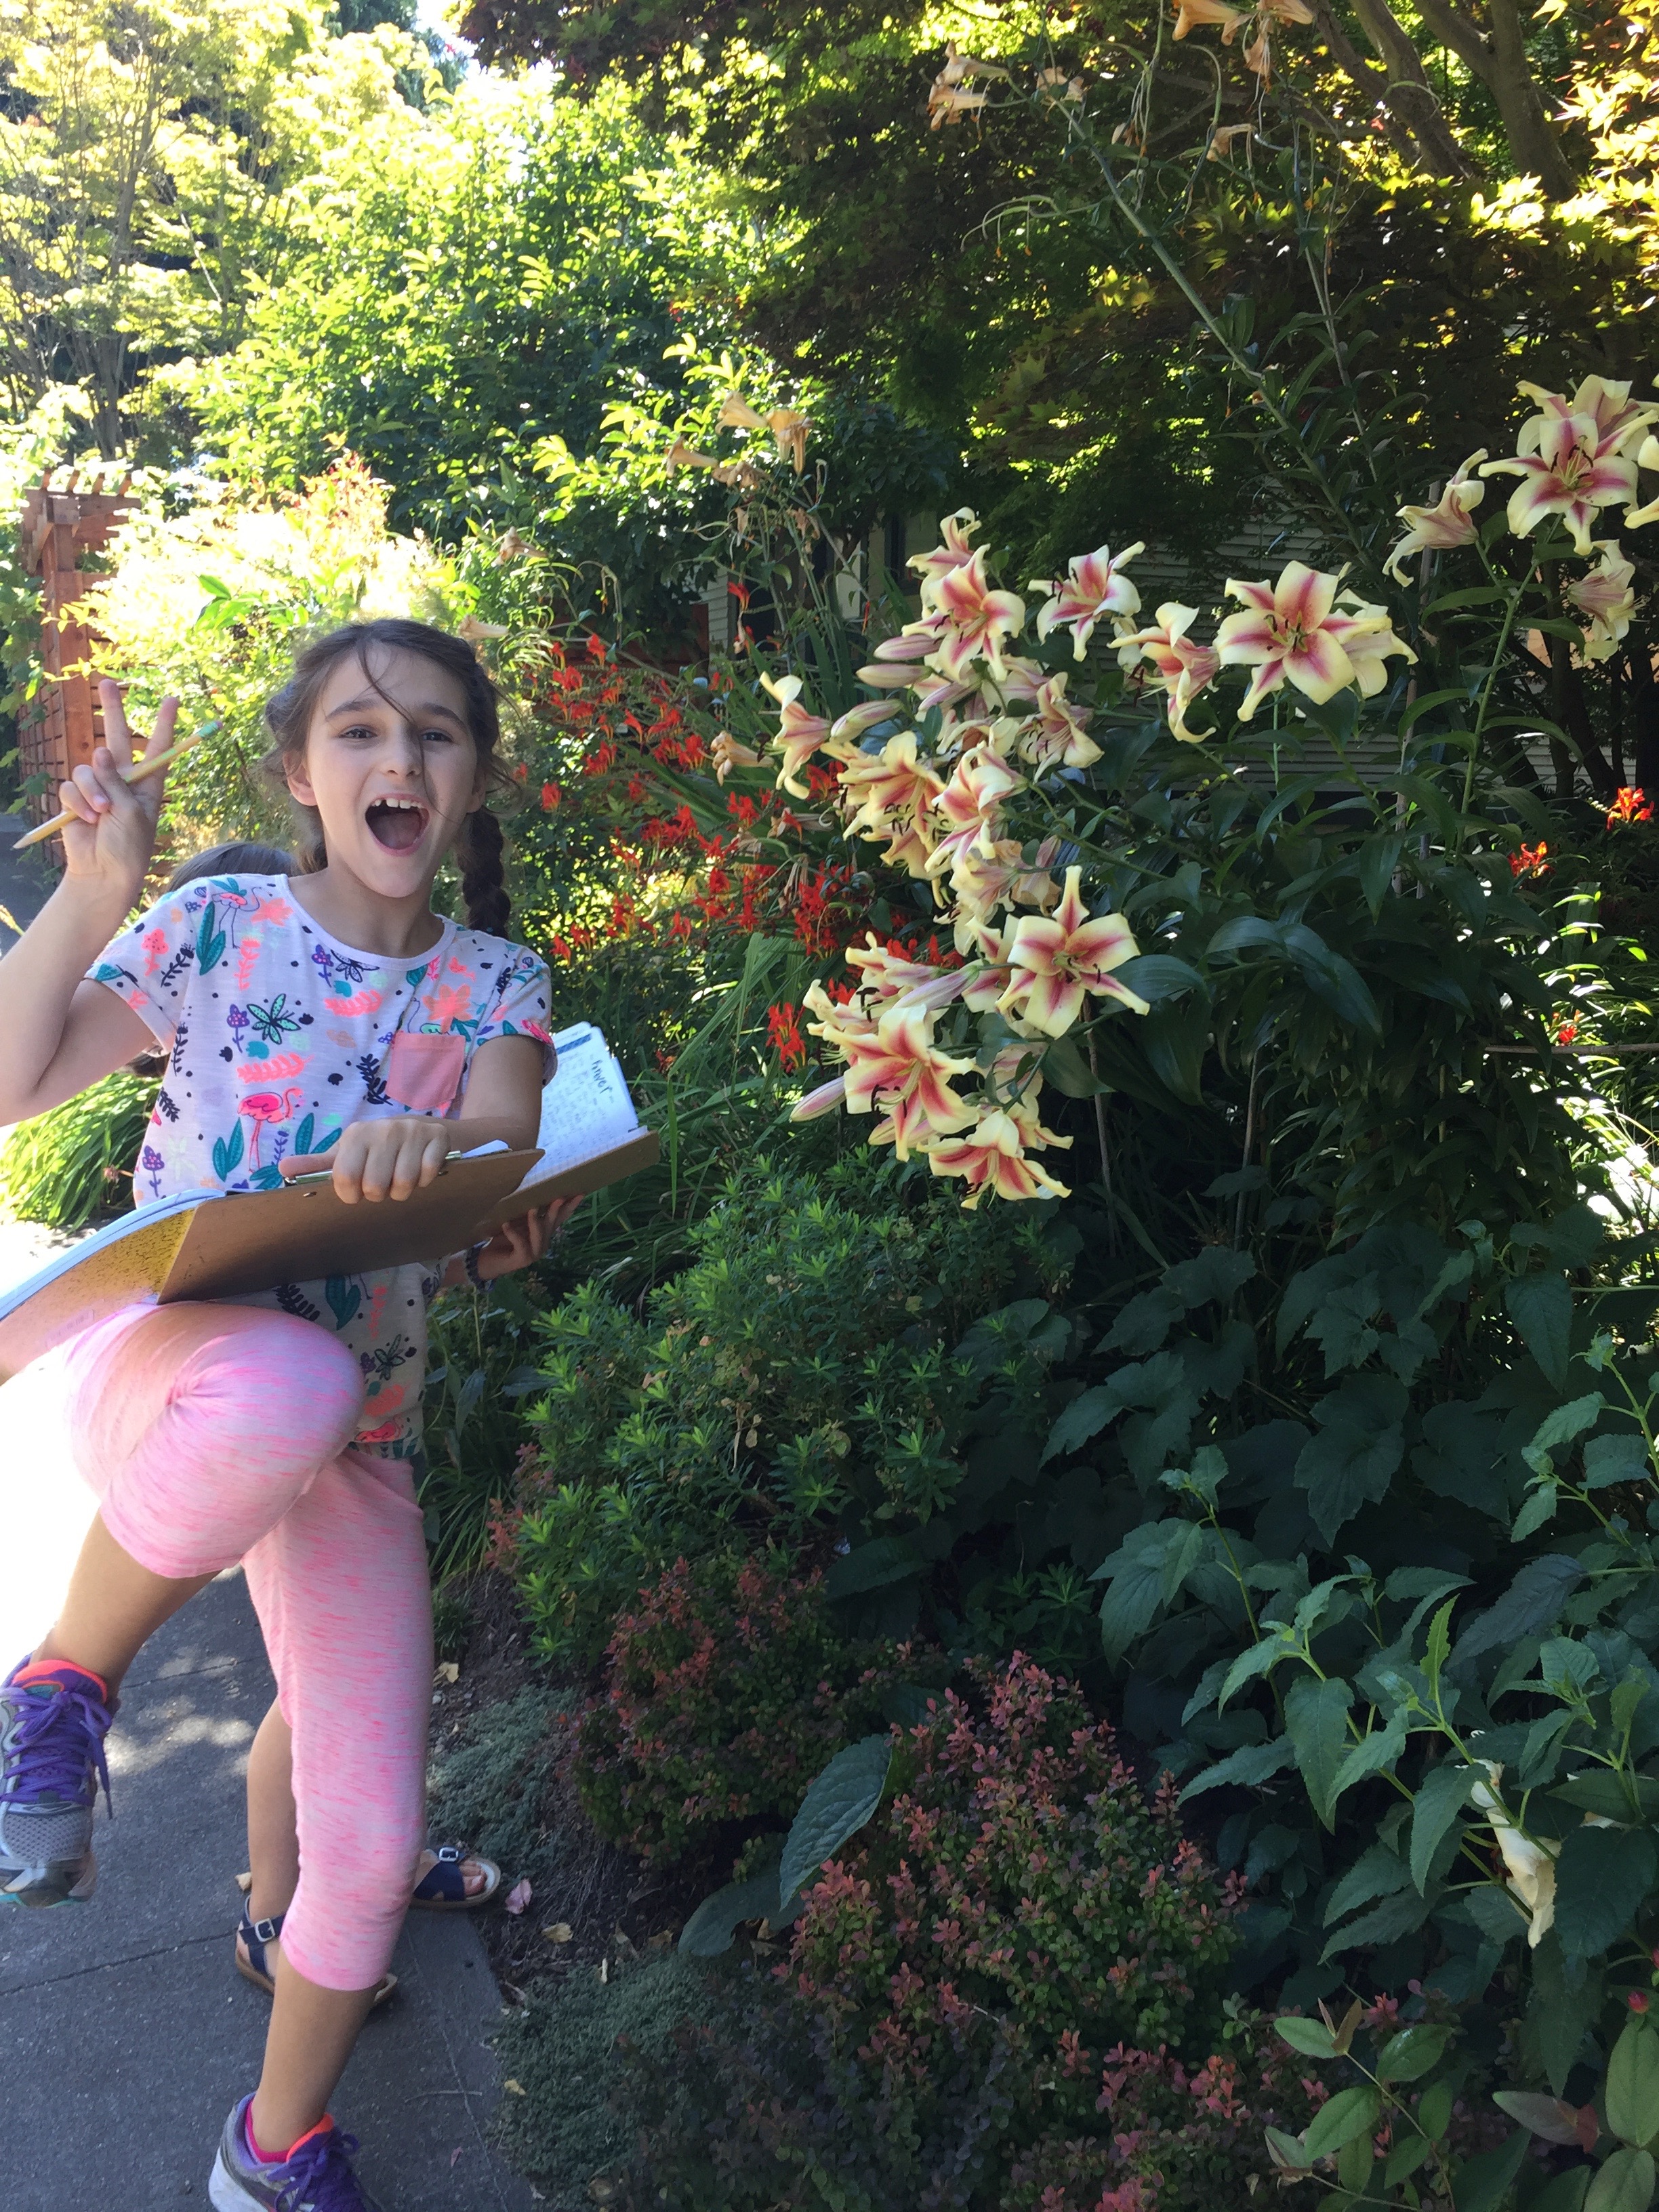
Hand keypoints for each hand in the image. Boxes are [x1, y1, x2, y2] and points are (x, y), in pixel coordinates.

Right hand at [59, 682, 177, 898]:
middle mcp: (122, 780)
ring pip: (87, 768)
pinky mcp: (75, 798)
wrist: (102, 872)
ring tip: (101, 814)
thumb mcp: (131, 812)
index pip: (157, 749)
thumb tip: (98, 752)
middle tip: (107, 683)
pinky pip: (71, 786)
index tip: (171, 700)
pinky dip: (78, 802)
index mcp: (147, 785)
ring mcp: (97, 787)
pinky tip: (86, 819)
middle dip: (111, 710)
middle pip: (115, 738)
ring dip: (93, 791)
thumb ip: (116, 781)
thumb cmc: (128, 847)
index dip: (164, 725)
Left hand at [281, 1116, 450, 1203]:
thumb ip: (316, 1165)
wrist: (419, 1129)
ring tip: (399, 1181)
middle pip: (375, 1186)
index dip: (351, 1194)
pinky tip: (420, 1172)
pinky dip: (424, 1181)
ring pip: (404, 1184)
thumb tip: (282, 1170)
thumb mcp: (345, 1153)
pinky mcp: (436, 1137)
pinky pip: (427, 1175)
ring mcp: (412, 1132)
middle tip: (381, 1186)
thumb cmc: (375, 1148)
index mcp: (356, 1135)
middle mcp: (383, 1129)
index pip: (346, 1177)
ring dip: (402, 1192)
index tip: (356, 1193)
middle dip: (378, 1195)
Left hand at [467, 1194, 582, 1280]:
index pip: (559, 1218)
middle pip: (551, 1224)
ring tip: (532, 1208)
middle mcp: (542, 1244)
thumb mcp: (516, 1223)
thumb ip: (526, 1214)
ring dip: (536, 1221)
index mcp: (543, 1233)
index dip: (570, 1207)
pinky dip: (513, 1233)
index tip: (580, 1194)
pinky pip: (520, 1244)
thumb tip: (532, 1192)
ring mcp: (534, 1253)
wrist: (486, 1262)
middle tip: (559, 1197)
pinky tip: (505, 1224)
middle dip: (556, 1211)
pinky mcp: (522, 1260)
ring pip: (539, 1235)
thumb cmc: (501, 1240)